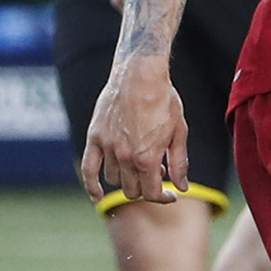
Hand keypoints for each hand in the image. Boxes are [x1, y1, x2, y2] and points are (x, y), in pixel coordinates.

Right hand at [79, 59, 189, 203]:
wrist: (140, 73)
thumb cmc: (164, 99)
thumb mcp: (179, 132)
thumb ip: (179, 163)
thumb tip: (181, 187)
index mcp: (148, 158)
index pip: (152, 193)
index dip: (164, 198)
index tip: (171, 195)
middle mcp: (126, 156)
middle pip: (133, 190)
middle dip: (146, 188)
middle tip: (156, 174)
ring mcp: (108, 147)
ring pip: (115, 180)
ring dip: (128, 179)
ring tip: (139, 165)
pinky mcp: (95, 137)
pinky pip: (88, 169)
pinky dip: (92, 186)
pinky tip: (97, 196)